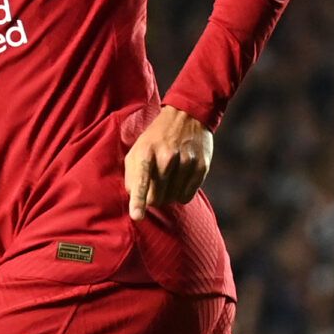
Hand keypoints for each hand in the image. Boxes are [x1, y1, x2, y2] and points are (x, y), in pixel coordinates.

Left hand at [125, 106, 213, 220]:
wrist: (187, 116)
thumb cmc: (157, 137)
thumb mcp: (138, 148)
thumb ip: (132, 173)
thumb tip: (134, 197)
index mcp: (147, 152)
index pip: (142, 181)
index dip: (138, 201)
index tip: (137, 217)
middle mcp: (168, 157)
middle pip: (156, 198)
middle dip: (152, 198)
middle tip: (154, 186)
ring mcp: (186, 162)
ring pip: (172, 199)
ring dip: (167, 196)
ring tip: (168, 179)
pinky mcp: (201, 167)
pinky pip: (187, 197)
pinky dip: (181, 194)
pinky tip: (180, 180)